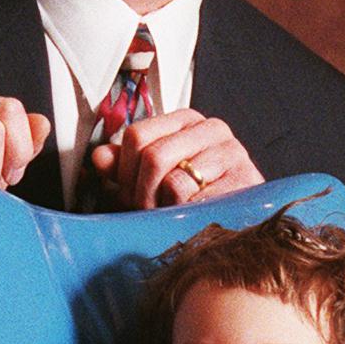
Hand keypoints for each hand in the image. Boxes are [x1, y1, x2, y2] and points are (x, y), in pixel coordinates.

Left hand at [95, 107, 263, 209]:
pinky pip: (196, 200)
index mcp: (186, 120)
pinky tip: (192, 220)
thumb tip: (99, 158)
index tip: (129, 193)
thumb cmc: (193, 200)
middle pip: (152, 156)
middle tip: (147, 212)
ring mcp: (231, 151)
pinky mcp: (244, 178)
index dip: (124, 171)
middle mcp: (211, 128)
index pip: (137, 135)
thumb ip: (125, 167)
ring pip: (173, 180)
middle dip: (142, 193)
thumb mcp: (153, 180)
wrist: (241, 223)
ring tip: (168, 217)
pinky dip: (186, 217)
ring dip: (163, 208)